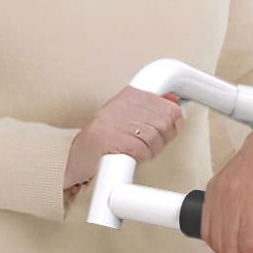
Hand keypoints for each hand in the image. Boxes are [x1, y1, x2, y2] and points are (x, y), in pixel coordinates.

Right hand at [64, 88, 184, 196]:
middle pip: (165, 122)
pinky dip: (141, 157)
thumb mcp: (129, 116)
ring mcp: (115, 121)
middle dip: (164, 138)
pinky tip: (130, 155)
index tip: (166, 130)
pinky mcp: (111, 139)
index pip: (169, 107)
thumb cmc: (105, 138)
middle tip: (150, 144)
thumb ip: (153, 109)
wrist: (77, 155)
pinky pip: (142, 150)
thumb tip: (176, 102)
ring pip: (155, 137)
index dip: (173, 123)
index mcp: (129, 95)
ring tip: (138, 150)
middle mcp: (122, 104)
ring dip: (151, 150)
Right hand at [201, 120, 252, 252]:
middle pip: (231, 245)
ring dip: (231, 251)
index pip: (250, 243)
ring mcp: (220, 192)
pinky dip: (217, 239)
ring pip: (215, 239)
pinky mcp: (211, 192)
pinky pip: (206, 227)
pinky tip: (231, 239)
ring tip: (246, 248)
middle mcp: (235, 193)